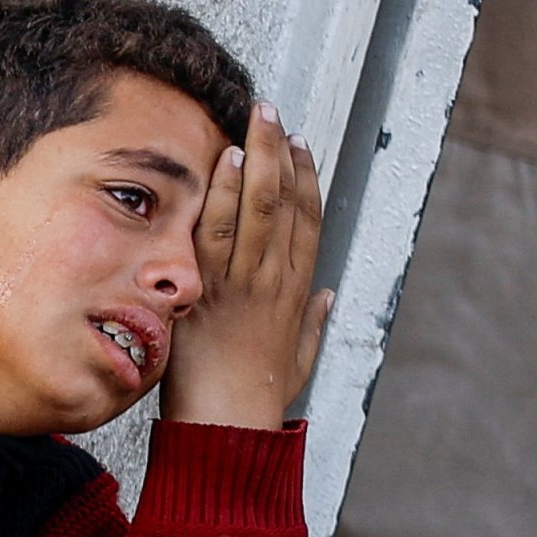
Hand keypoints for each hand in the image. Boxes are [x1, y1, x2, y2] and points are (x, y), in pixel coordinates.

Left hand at [160, 100, 333, 429]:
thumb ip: (314, 324)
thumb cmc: (258, 400)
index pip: (308, 222)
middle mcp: (273, 280)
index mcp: (297, 293)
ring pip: (254, 208)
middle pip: (283, 202)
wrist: (227, 426)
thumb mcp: (298, 360)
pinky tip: (224, 159)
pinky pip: (215, 232)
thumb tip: (328, 298)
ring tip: (252, 120)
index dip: (308, 179)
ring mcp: (240, 282)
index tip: (303, 146)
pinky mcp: (207, 289)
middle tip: (271, 110)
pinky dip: (222, 193)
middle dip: (279, 152)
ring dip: (256, 159)